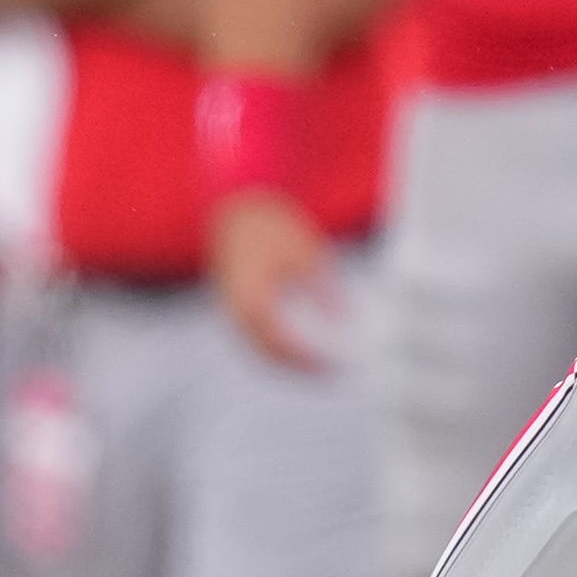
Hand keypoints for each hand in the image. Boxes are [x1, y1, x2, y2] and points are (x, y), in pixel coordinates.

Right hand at [210, 187, 341, 371]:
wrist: (236, 202)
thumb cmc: (271, 224)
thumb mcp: (307, 255)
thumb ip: (325, 292)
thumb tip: (346, 321)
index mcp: (252, 300)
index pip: (280, 345)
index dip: (307, 361)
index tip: (333, 368)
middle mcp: (235, 310)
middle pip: (266, 355)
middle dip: (297, 368)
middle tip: (328, 374)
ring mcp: (231, 308)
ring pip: (257, 349)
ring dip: (285, 362)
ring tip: (317, 366)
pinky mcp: (233, 303)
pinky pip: (253, 336)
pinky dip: (275, 347)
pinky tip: (299, 348)